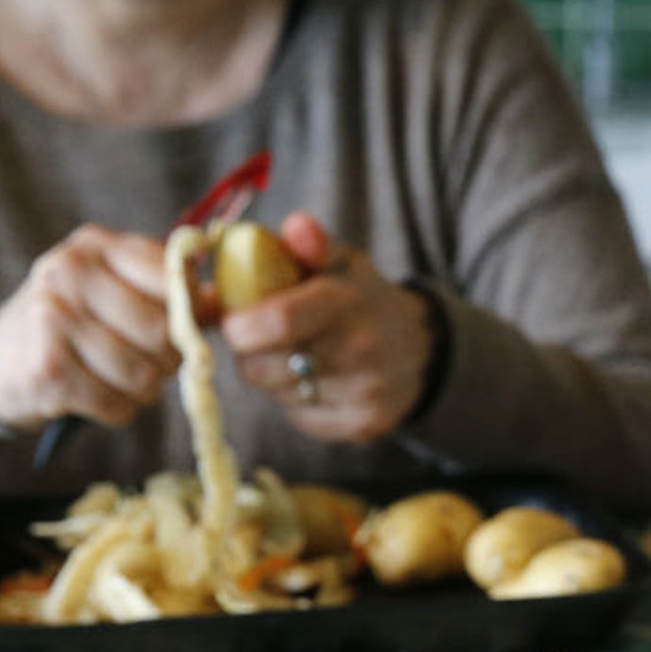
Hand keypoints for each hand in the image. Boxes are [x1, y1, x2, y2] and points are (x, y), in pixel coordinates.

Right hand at [0, 225, 176, 430]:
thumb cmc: (73, 322)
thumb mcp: (113, 288)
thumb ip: (167, 289)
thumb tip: (224, 303)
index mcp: (96, 246)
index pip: (173, 278)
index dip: (190, 312)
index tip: (182, 327)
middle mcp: (70, 272)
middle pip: (163, 331)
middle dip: (168, 359)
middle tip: (151, 363)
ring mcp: (53, 319)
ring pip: (143, 374)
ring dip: (144, 391)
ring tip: (124, 381)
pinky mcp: (47, 369)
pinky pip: (116, 404)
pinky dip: (118, 410)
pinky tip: (100, 397)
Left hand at [221, 212, 433, 441]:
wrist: (419, 350)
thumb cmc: (362, 301)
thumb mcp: (343, 263)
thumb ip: (313, 243)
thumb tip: (295, 225)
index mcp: (348, 303)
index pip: (278, 321)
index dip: (240, 326)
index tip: (231, 322)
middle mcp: (361, 351)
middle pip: (266, 367)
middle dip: (248, 354)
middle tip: (257, 340)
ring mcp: (364, 393)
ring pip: (279, 395)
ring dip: (271, 378)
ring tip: (290, 358)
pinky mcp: (363, 426)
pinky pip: (300, 418)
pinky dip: (294, 402)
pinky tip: (313, 382)